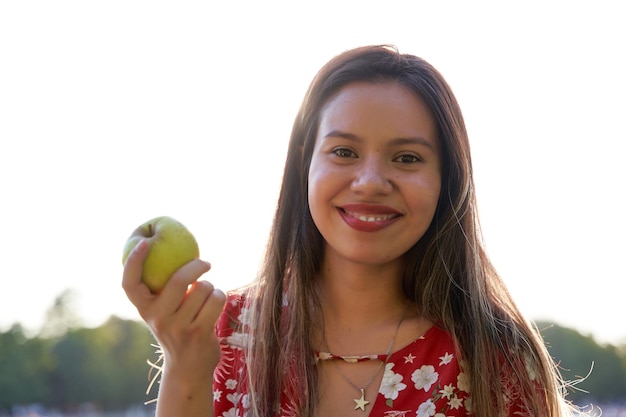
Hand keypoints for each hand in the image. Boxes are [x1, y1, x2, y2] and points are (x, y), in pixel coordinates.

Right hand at [122, 239, 225, 382]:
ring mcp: (177, 327)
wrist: (187, 368)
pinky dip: (220, 297)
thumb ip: (165, 288)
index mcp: (144, 308)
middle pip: (179, 280)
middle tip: (205, 263)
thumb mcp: (163, 310)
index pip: (129, 283)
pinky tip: (215, 304)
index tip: (145, 243)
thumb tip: (175, 248)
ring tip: (207, 297)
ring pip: (203, 289)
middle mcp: (157, 318)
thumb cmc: (177, 328)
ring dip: (211, 287)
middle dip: (197, 266)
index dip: (134, 261)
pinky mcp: (198, 333)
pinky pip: (216, 300)